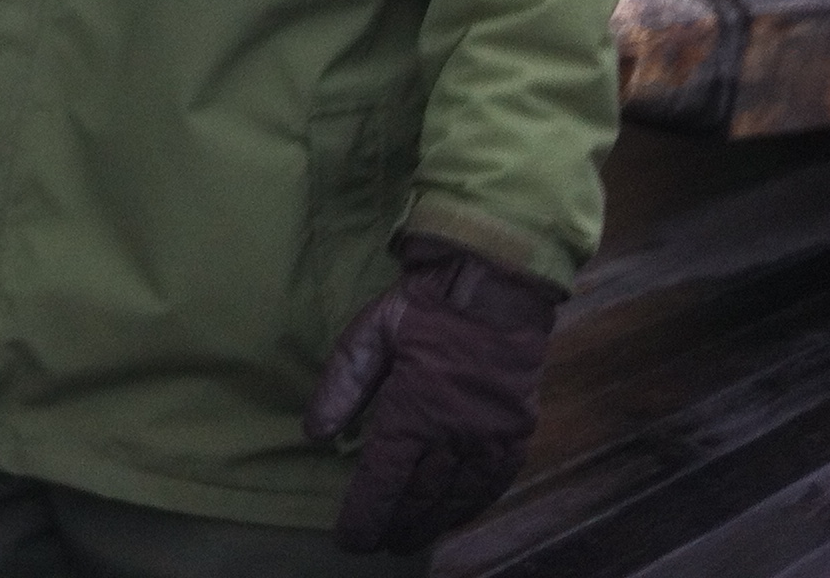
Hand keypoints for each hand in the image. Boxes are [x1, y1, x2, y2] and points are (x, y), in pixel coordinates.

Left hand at [302, 235, 562, 554]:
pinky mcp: (516, 433)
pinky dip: (470, 506)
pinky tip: (454, 516)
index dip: (365, 514)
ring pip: (456, 497)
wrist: (494, 285)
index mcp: (412, 410)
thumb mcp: (370, 334)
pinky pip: (493, 484)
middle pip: (419, 496)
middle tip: (376, 543)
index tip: (350, 540)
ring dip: (430, 523)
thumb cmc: (425, 306)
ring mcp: (489, 437)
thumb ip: (341, 385)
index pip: (383, 478)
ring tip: (408, 540)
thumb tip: (314, 434)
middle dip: (395, 524)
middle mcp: (453, 434)